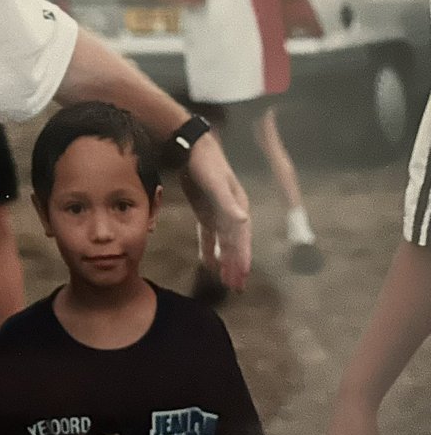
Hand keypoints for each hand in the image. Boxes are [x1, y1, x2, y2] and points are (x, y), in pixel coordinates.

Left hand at [181, 135, 250, 290]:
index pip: (242, 237)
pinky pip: (209, 234)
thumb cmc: (206, 163)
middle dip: (235, 264)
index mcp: (238, 206)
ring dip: (224, 260)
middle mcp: (232, 212)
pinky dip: (209, 248)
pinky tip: (207, 262)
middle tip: (235, 287)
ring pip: (223, 241)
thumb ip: (228, 203)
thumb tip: (243, 222)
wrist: (190, 147)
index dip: (242, 257)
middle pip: (235, 243)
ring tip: (224, 280)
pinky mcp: (205, 210)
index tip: (242, 276)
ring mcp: (218, 211)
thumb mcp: (216, 183)